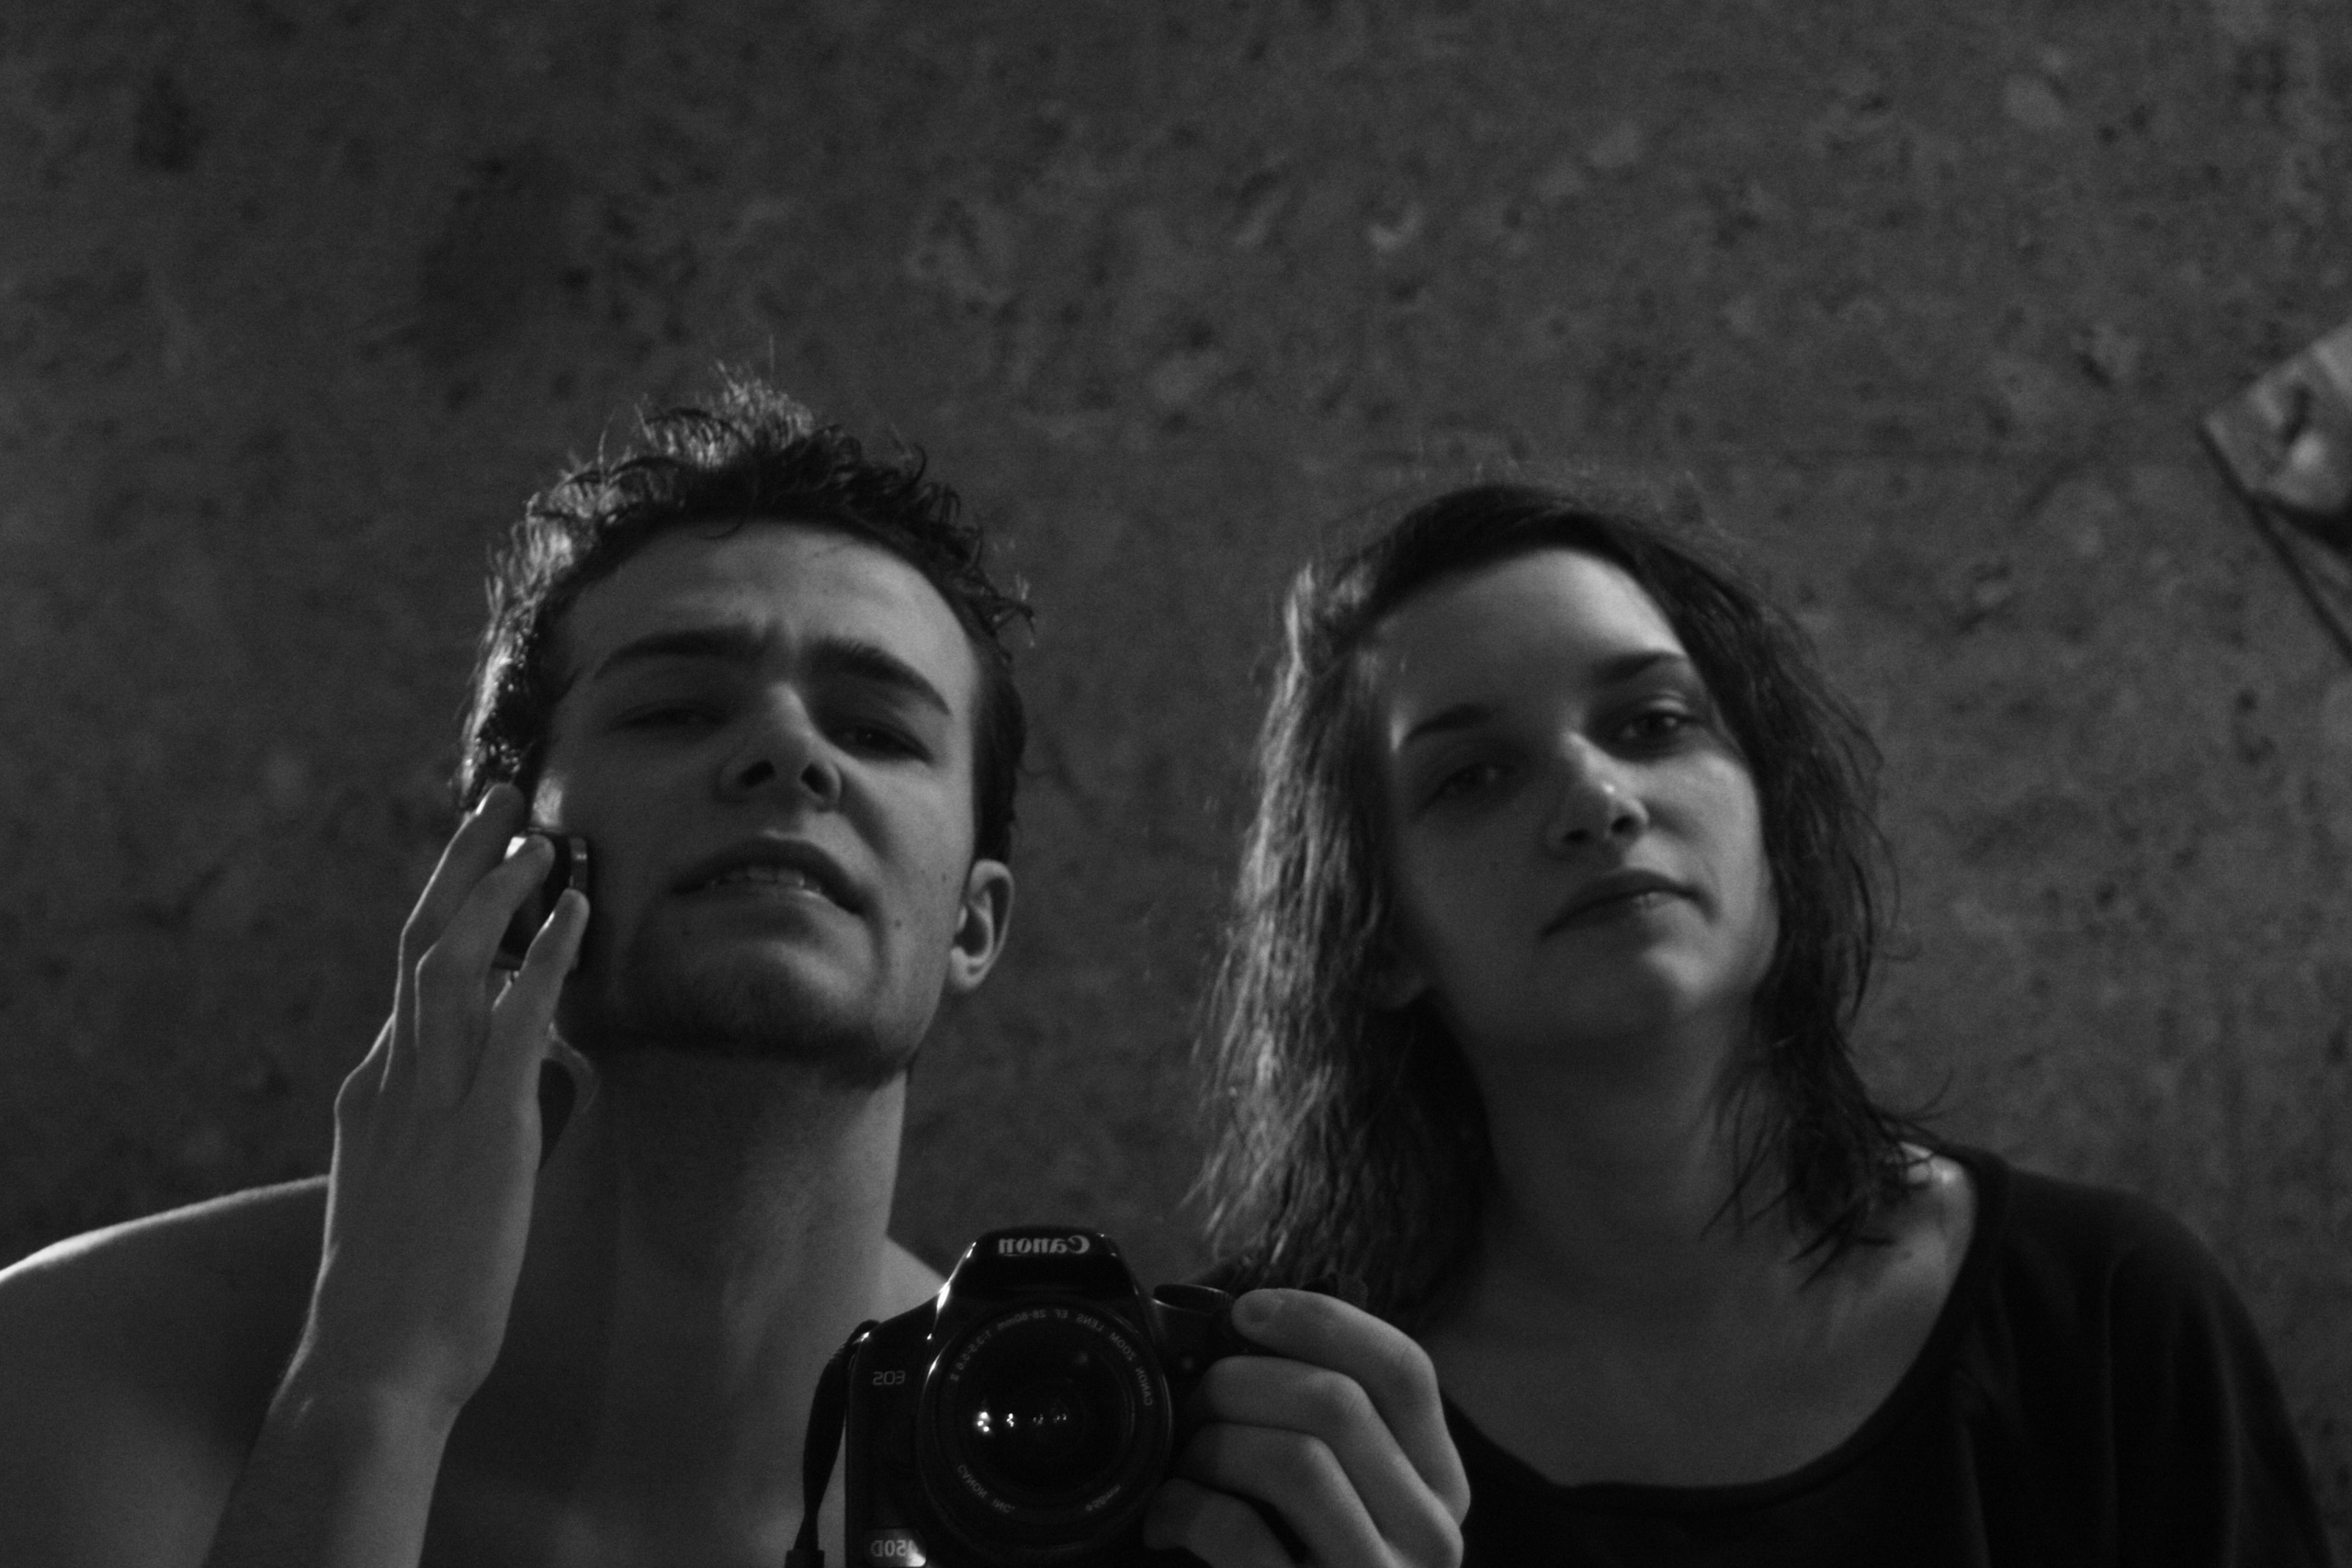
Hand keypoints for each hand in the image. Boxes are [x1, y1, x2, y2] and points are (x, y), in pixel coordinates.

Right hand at [295, 783, 592, 1424]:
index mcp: (374, 1091)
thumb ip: (474, 1124)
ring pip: (452, 960)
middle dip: (458, 864)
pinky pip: (513, 1019)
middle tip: (497, 803)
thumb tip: (546, 1077)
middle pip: (417, 940)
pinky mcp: (480, 1129)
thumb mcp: (426, 1189)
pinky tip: (576, 912)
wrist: (373, 1363)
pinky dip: (544, 956)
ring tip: (540, 836)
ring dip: (499, 889)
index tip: (486, 863)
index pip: (410, 978)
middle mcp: (391, 1077)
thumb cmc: (408, 1293)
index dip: (448, 911)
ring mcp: (430, 1099)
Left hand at [1144, 1289, 1469, 1567]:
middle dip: (1240, 1382)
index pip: (1405, 1371)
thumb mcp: (1340, 1502)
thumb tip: (1241, 1331)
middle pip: (1338, 1402)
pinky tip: (1168, 1521)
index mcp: (1441, 1489)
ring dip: (1212, 1445)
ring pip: (1296, 1457)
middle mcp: (1432, 1537)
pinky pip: (1243, 1534)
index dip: (1323, 1320)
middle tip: (1192, 1404)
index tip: (1247, 1310)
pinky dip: (1187, 1510)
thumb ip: (1322, 1430)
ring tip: (1180, 1467)